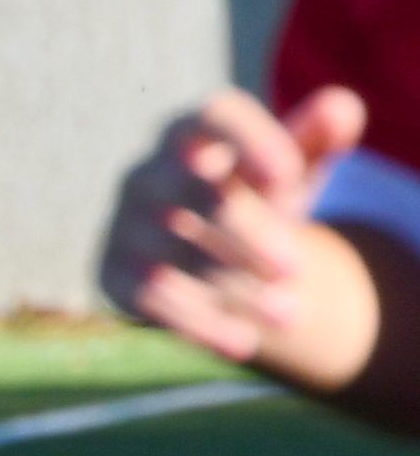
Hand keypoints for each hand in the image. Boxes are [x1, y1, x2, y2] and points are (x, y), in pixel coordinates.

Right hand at [102, 85, 364, 363]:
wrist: (216, 258)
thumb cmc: (259, 199)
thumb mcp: (292, 169)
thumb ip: (319, 136)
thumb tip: (342, 111)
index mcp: (195, 134)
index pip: (214, 117)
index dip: (246, 139)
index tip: (287, 173)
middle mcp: (150, 174)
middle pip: (191, 192)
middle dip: (246, 233)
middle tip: (296, 270)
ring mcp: (124, 225)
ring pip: (171, 253)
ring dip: (232, 285)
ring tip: (288, 316)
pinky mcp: (112, 274)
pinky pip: (147, 297)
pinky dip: (197, 323)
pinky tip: (244, 343)